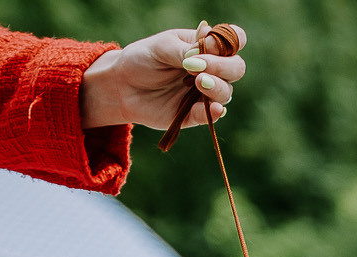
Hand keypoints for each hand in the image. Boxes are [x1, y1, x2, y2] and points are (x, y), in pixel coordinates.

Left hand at [80, 25, 246, 131]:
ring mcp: (204, 93)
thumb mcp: (162, 47)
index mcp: (204, 47)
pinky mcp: (195, 115)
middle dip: (223, 67)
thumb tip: (211, 51)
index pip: (233, 41)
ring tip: (197, 82)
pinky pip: (212, 116)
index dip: (234, 42)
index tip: (214, 46)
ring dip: (217, 87)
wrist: (120, 86)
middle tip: (199, 67)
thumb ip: (186, 50)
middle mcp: (210, 70)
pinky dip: (214, 112)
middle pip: (236, 68)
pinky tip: (212, 108)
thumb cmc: (141, 60)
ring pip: (227, 93)